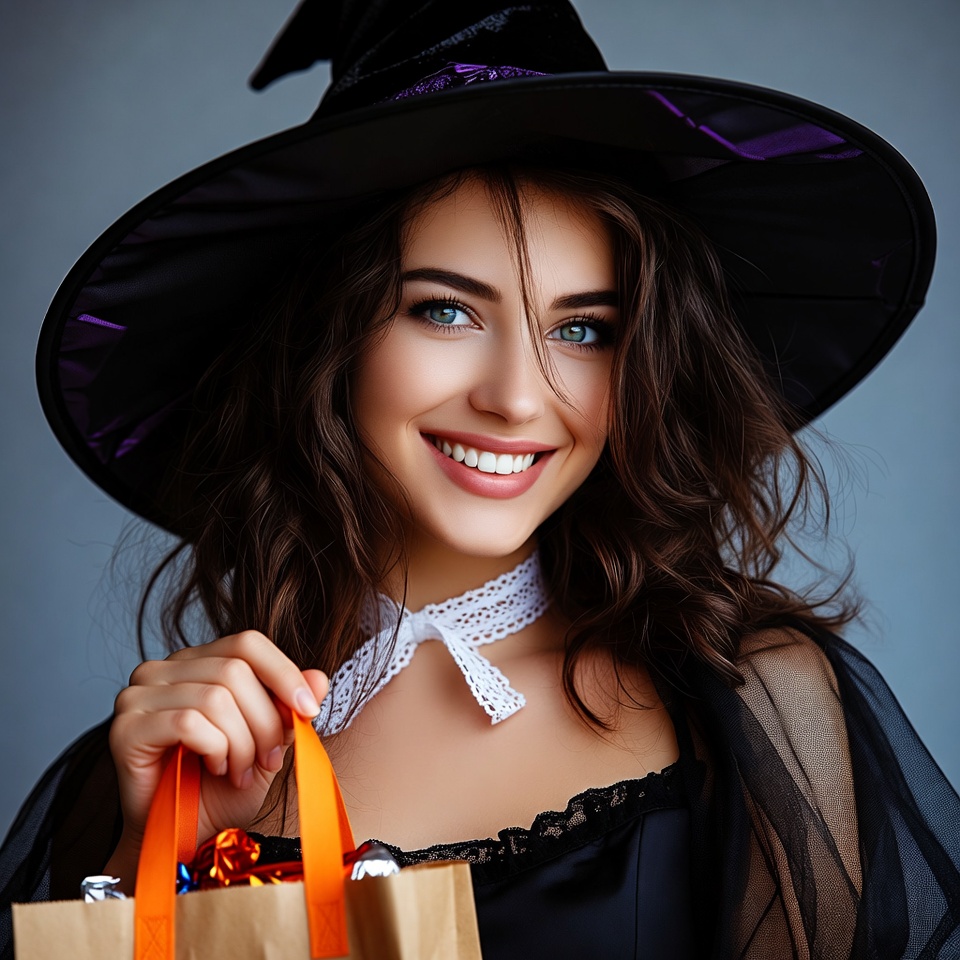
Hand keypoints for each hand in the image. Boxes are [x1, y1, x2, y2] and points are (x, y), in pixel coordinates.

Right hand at [106, 630, 327, 880]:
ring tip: (242, 771)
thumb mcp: (269, 741)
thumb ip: (289, 706)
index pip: (247, 643)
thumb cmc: (223, 789)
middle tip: (269, 760)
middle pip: (235, 671)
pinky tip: (217, 769)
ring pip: (215, 697)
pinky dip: (215, 748)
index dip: (284, 672)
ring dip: (242, 743)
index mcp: (196, 661)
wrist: (185, 840)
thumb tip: (319, 677)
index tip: (310, 711)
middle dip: (265, 721)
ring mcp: (137, 696)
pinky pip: (188, 722)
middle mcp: (161, 669)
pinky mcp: (126, 728)